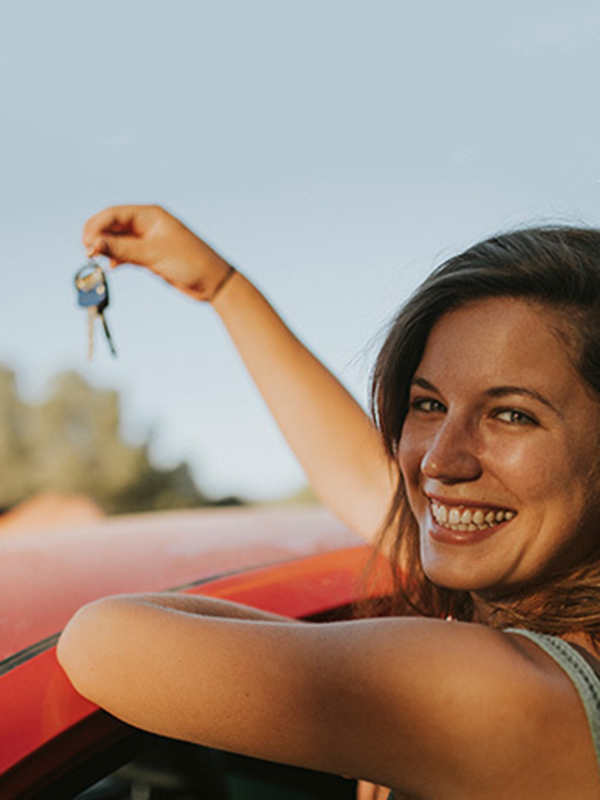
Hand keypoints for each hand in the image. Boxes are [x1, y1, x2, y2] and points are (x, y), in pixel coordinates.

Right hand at [83, 205, 233, 301]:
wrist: (213, 282)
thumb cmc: (191, 262)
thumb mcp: (153, 254)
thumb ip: (122, 249)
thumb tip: (94, 243)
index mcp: (151, 215)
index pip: (115, 214)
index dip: (97, 226)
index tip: (87, 242)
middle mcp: (148, 225)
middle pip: (114, 226)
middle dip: (99, 237)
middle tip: (88, 252)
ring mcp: (148, 241)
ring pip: (118, 241)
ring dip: (106, 249)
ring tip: (95, 259)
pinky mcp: (150, 257)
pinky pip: (126, 254)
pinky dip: (116, 259)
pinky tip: (110, 267)